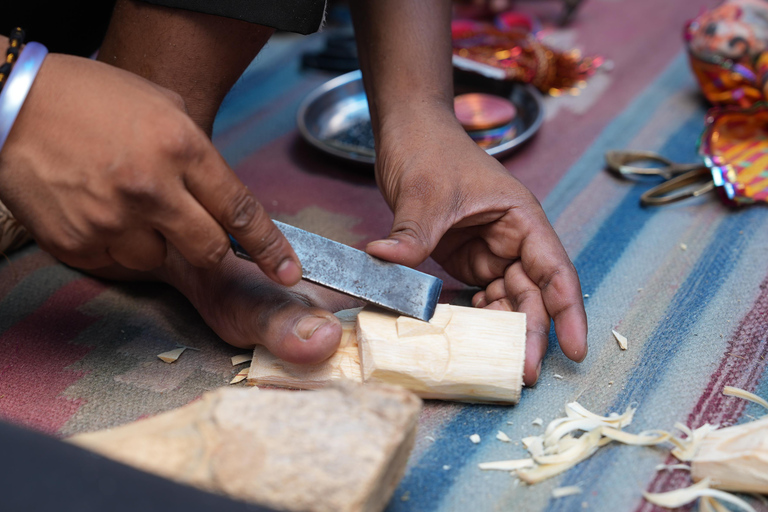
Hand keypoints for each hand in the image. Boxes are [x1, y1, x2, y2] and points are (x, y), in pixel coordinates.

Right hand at [0, 54, 299, 284]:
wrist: (10, 105)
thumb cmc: (90, 98)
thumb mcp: (162, 108)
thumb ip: (197, 156)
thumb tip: (221, 198)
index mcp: (180, 148)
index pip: (241, 211)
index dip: (271, 247)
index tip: (288, 271)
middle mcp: (151, 190)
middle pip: (211, 250)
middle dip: (213, 248)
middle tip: (193, 228)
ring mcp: (111, 221)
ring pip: (160, 260)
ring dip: (156, 242)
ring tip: (126, 205)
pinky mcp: (78, 244)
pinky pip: (117, 262)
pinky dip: (117, 244)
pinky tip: (98, 211)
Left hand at [367, 108, 587, 385]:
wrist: (408, 133)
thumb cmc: (429, 150)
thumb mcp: (423, 194)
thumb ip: (411, 234)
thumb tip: (382, 260)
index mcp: (520, 218)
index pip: (555, 270)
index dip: (568, 311)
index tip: (574, 349)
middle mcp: (512, 239)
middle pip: (532, 294)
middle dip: (530, 333)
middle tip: (522, 373)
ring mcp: (490, 251)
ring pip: (506, 301)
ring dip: (500, 331)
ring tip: (492, 363)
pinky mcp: (466, 258)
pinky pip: (476, 297)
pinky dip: (472, 318)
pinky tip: (463, 335)